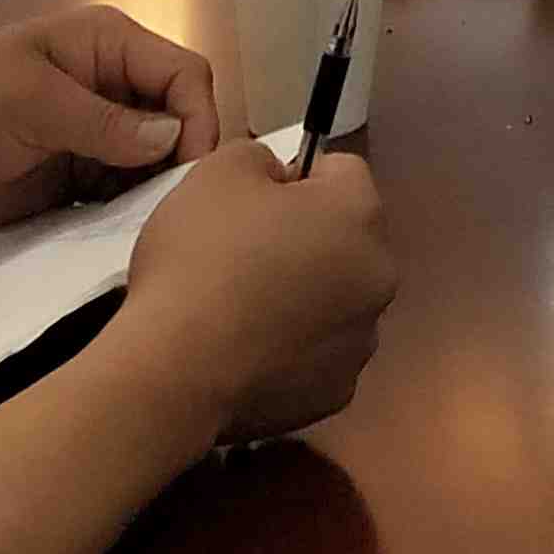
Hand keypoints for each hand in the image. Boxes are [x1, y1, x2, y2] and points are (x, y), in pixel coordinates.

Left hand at [0, 5, 221, 228]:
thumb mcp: (35, 103)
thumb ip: (105, 122)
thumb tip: (171, 137)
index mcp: (108, 44)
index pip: (182, 73)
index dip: (198, 117)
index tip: (193, 169)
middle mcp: (114, 84)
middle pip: (178, 118)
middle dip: (182, 158)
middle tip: (177, 205)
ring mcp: (99, 132)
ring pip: (157, 160)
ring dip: (156, 189)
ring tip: (151, 223)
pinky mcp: (82, 174)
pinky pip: (124, 192)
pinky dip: (129, 211)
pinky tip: (125, 231)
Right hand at [113, 141, 397, 444]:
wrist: (175, 370)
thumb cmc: (200, 259)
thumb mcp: (218, 171)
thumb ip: (260, 159)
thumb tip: (278, 183)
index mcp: (360, 213)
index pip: (341, 172)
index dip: (295, 179)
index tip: (252, 203)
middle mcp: (379, 275)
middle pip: (345, 241)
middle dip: (306, 241)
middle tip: (244, 256)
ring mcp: (362, 341)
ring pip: (336, 301)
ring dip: (304, 299)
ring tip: (241, 312)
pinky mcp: (335, 394)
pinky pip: (317, 356)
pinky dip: (291, 353)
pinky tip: (247, 354)